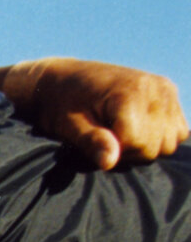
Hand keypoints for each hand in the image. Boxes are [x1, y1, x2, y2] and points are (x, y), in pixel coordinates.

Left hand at [14, 59, 187, 168]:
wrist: (66, 79)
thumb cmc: (63, 105)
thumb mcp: (69, 126)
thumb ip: (92, 142)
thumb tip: (110, 162)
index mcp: (131, 93)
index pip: (138, 144)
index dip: (114, 152)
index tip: (95, 140)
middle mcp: (156, 88)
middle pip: (157, 147)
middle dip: (130, 152)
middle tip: (106, 138)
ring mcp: (166, 90)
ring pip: (170, 143)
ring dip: (145, 147)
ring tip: (120, 134)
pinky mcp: (169, 94)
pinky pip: (178, 132)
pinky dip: (159, 137)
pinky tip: (136, 129)